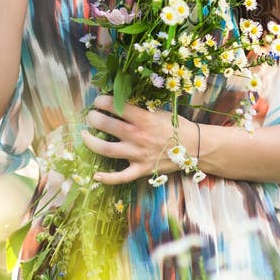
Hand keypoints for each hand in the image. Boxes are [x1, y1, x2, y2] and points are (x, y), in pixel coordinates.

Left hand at [82, 95, 197, 184]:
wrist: (195, 146)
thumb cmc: (177, 126)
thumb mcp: (159, 111)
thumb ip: (140, 108)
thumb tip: (120, 100)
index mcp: (144, 118)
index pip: (116, 106)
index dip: (102, 101)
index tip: (97, 100)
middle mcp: (138, 136)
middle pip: (106, 125)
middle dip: (93, 118)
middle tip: (91, 116)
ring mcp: (138, 154)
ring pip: (106, 150)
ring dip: (91, 142)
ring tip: (84, 135)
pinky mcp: (142, 170)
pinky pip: (121, 177)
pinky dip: (107, 178)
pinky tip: (95, 175)